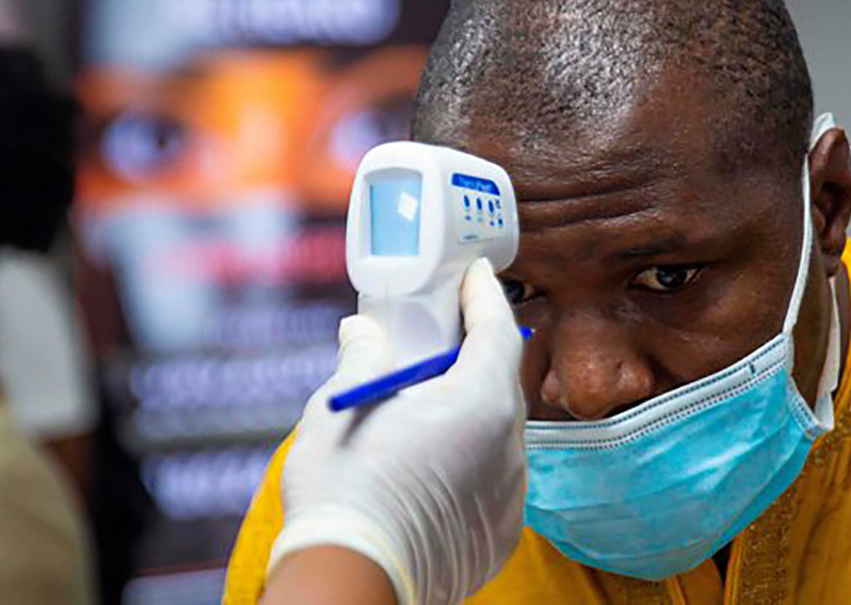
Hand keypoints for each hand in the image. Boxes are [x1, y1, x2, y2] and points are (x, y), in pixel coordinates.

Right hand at [268, 258, 527, 604]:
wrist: (352, 575)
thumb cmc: (344, 488)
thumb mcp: (341, 405)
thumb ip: (363, 359)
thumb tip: (363, 332)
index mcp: (479, 402)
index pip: (497, 331)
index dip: (485, 298)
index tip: (475, 277)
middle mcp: (509, 447)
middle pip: (499, 383)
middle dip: (471, 357)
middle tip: (436, 340)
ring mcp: (509, 496)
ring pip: (497, 436)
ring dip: (468, 415)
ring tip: (423, 411)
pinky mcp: (498, 535)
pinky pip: (491, 482)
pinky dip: (467, 464)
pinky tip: (430, 466)